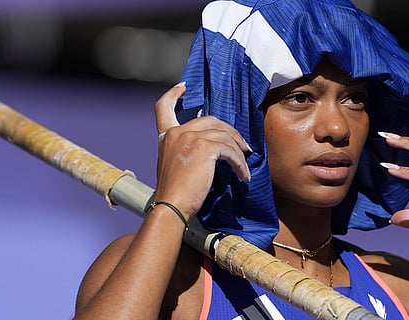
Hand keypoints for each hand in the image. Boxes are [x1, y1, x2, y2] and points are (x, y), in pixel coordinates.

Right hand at [153, 83, 250, 219]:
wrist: (171, 205)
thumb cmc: (174, 192)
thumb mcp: (172, 164)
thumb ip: (184, 149)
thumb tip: (210, 149)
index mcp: (166, 136)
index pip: (163, 107)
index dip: (173, 94)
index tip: (183, 87)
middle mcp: (177, 132)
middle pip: (210, 120)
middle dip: (229, 132)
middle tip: (242, 146)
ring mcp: (190, 137)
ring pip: (224, 135)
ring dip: (238, 151)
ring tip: (244, 165)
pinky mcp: (205, 148)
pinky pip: (230, 151)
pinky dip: (240, 163)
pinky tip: (244, 175)